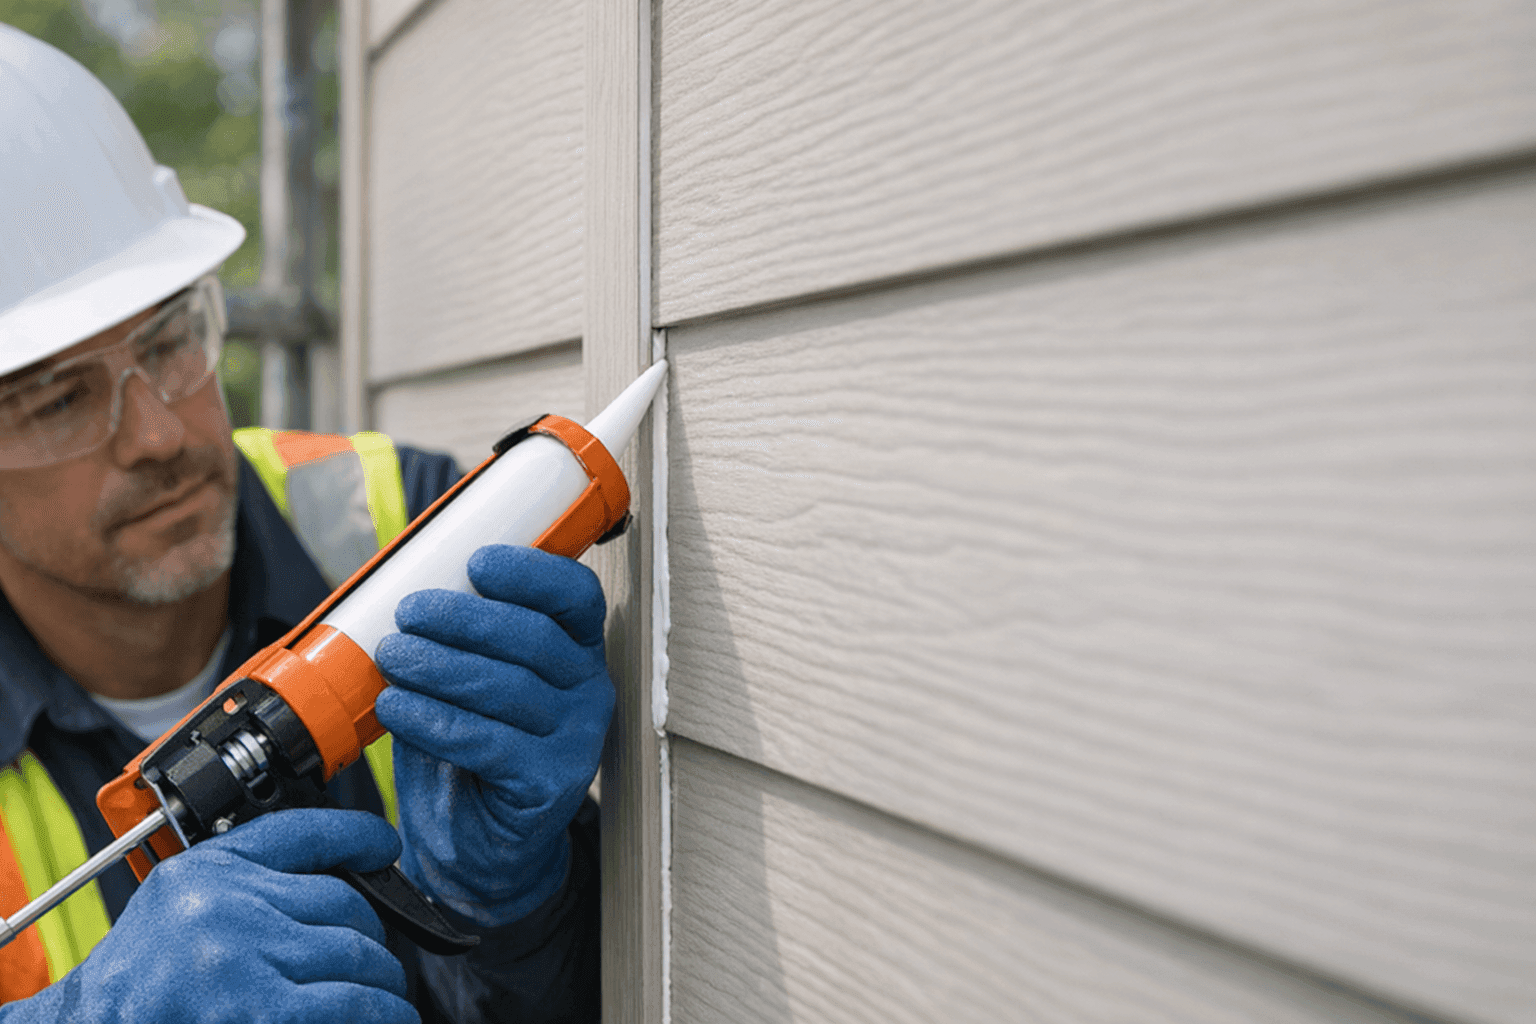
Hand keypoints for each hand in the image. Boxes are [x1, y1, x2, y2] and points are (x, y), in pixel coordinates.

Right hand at [1, 810, 416, 1023]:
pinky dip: (382, 1014)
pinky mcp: (263, 1015)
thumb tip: (342, 883)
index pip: (304, 832)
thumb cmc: (136, 988)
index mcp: (205, 875)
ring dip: (384, 984)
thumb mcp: (180, 910)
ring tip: (385, 999)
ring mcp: (244, 963)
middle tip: (375, 964)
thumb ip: (247, 888)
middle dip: (371, 939)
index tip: (383, 846)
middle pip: (347, 906)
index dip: (357, 835)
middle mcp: (226, 910)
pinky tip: (386, 1018)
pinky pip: (354, 1005)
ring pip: (361, 957)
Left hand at [373, 545, 614, 926]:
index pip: (574, 597)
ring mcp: (578, 740)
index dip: (530, 573)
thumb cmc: (469, 750)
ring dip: (439, 667)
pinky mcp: (552, 784)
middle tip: (408, 615)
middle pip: (534, 637)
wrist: (474, 845)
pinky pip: (489, 743)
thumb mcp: (466, 682)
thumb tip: (408, 591)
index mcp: (576, 650)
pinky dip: (434, 721)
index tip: (476, 563)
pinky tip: (398, 709)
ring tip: (392, 658)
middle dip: (463, 619)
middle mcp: (589, 690)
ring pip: (508, 688)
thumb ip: (457, 639)